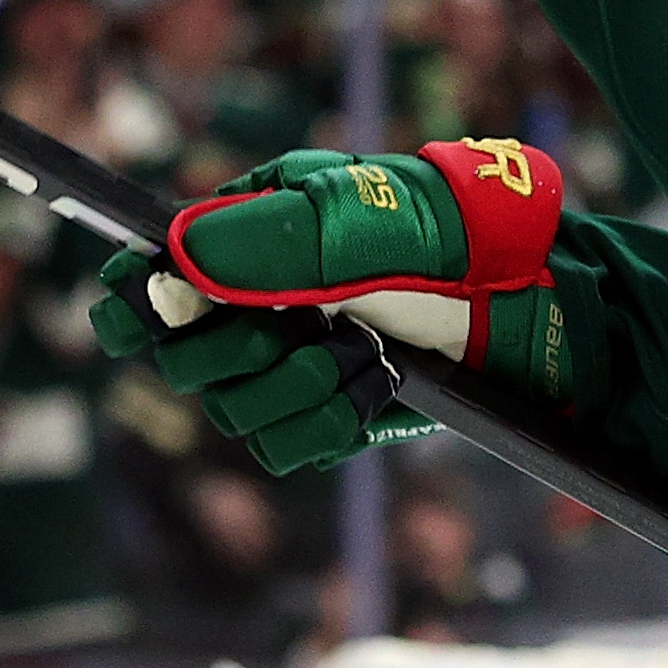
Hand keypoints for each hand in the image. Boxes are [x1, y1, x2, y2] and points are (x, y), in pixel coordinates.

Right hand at [90, 139, 575, 475]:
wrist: (534, 297)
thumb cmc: (451, 236)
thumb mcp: (362, 219)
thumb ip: (268, 240)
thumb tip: (174, 262)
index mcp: (245, 241)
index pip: (147, 280)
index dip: (133, 304)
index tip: (148, 314)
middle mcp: (256, 307)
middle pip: (182, 362)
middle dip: (236, 354)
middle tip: (306, 328)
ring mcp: (291, 364)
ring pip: (235, 415)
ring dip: (295, 390)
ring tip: (361, 354)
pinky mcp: (328, 415)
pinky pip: (288, 449)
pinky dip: (328, 423)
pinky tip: (374, 386)